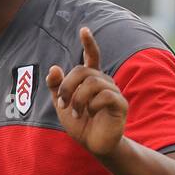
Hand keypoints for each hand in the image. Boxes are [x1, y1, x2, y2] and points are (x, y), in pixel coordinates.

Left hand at [45, 26, 127, 158]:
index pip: (92, 57)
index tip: (83, 30)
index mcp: (90, 80)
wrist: (93, 144)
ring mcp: (114, 92)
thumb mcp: (62, 104)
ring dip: (78, 98)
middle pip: (82, 71)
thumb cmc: (80, 123)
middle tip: (61, 103)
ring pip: (92, 82)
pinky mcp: (120, 104)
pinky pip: (105, 95)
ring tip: (75, 112)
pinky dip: (92, 105)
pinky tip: (90, 114)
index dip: (89, 43)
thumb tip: (54, 67)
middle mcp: (104, 82)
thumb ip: (56, 87)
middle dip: (66, 87)